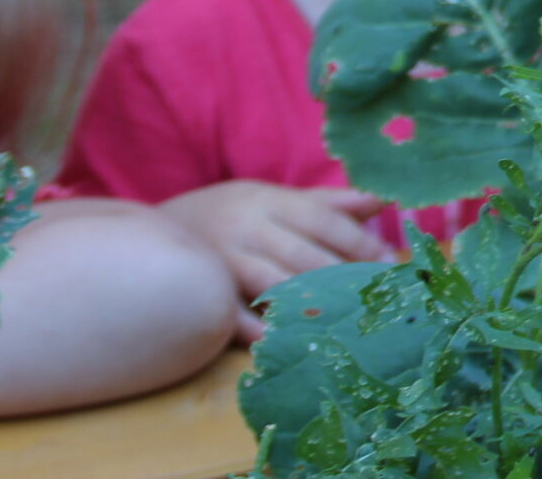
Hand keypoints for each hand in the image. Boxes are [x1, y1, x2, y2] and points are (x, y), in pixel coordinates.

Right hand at [160, 181, 390, 341]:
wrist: (151, 230)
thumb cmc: (231, 215)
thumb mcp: (275, 199)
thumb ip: (327, 203)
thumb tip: (383, 199)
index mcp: (270, 202)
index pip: (324, 221)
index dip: (360, 242)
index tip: (390, 263)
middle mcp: (248, 230)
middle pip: (305, 255)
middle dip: (346, 277)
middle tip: (379, 298)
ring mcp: (223, 264)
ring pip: (275, 286)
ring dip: (312, 305)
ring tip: (348, 322)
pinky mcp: (204, 295)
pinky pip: (234, 316)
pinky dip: (262, 331)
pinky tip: (291, 342)